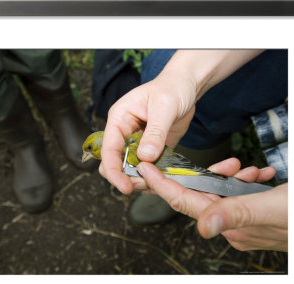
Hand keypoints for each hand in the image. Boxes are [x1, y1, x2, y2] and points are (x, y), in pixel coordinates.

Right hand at [100, 68, 196, 193]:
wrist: (186, 86)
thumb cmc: (172, 88)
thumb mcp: (164, 107)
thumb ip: (155, 132)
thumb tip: (145, 157)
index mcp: (119, 119)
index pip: (108, 148)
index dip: (113, 170)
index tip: (124, 186)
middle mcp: (124, 133)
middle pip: (115, 162)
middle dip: (125, 177)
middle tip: (143, 185)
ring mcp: (137, 142)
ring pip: (130, 168)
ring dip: (140, 178)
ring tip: (155, 183)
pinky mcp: (151, 149)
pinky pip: (148, 167)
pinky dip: (153, 176)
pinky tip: (162, 180)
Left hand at [136, 158, 287, 251]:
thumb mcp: (271, 209)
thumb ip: (237, 213)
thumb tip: (203, 227)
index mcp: (229, 224)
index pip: (184, 202)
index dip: (163, 184)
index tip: (146, 168)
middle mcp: (231, 225)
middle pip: (205, 194)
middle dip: (212, 175)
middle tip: (228, 164)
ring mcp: (242, 222)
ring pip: (224, 193)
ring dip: (234, 177)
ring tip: (251, 170)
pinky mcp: (253, 217)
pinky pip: (240, 196)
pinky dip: (248, 183)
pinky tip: (261, 177)